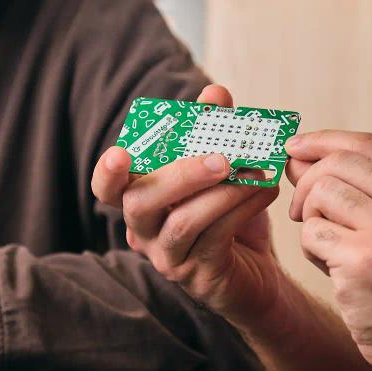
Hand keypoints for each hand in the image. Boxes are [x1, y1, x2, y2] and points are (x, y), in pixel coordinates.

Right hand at [92, 85, 282, 328]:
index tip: (120, 153)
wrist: (259, 272)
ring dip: (222, 193)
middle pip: (140, 203)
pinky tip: (265, 191)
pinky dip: (242, 210)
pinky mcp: (198, 277)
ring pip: (182, 222)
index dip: (107, 173)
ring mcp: (168, 257)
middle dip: (180, 176)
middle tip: (221, 159)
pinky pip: (215, 239)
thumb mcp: (221, 169)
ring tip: (254, 173)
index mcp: (139, 200)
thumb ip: (212, 130)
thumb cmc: (229, 215)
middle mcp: (143, 232)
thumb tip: (214, 94)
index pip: (106, 189)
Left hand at [285, 130, 371, 370]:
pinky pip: (311, 234)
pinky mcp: (361, 261)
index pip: (364, 143)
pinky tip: (334, 267)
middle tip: (301, 211)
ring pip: (318, 196)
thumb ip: (354, 184)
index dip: (321, 140)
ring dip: (311, 220)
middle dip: (305, 184)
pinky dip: (312, 249)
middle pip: (335, 164)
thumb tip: (296, 155)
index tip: (293, 146)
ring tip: (330, 245)